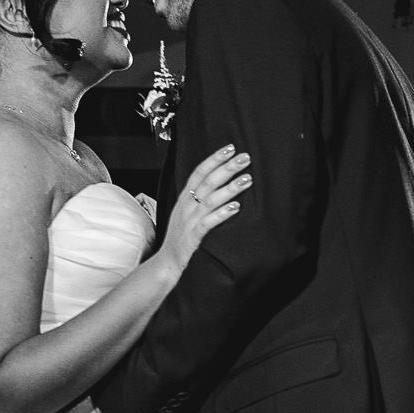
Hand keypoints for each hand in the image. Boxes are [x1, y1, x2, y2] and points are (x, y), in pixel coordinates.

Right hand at [159, 145, 251, 273]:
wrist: (165, 264)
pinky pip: (208, 223)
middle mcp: (186, 207)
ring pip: (210, 200)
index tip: (231, 148)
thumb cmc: (180, 238)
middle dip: (227, 168)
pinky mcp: (193, 237)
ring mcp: (189, 222)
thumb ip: (198, 199)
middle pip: (207, 182)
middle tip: (245, 158)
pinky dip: (222, 214)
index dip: (214, 159)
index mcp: (184, 199)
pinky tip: (236, 207)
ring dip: (230, 188)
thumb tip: (219, 184)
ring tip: (247, 179)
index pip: (198, 172)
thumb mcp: (187, 214)